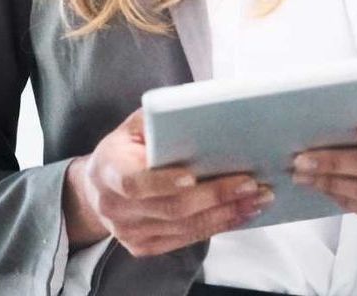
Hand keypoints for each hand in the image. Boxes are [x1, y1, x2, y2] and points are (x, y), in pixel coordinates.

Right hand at [66, 107, 274, 257]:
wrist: (99, 186)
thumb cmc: (125, 146)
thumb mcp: (133, 125)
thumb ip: (158, 120)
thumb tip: (198, 109)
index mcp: (109, 169)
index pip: (134, 182)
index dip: (163, 182)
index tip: (192, 176)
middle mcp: (115, 207)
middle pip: (170, 208)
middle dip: (214, 196)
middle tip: (250, 183)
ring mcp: (129, 232)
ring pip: (183, 228)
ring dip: (224, 214)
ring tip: (257, 199)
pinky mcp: (144, 246)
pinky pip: (184, 240)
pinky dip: (216, 227)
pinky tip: (240, 214)